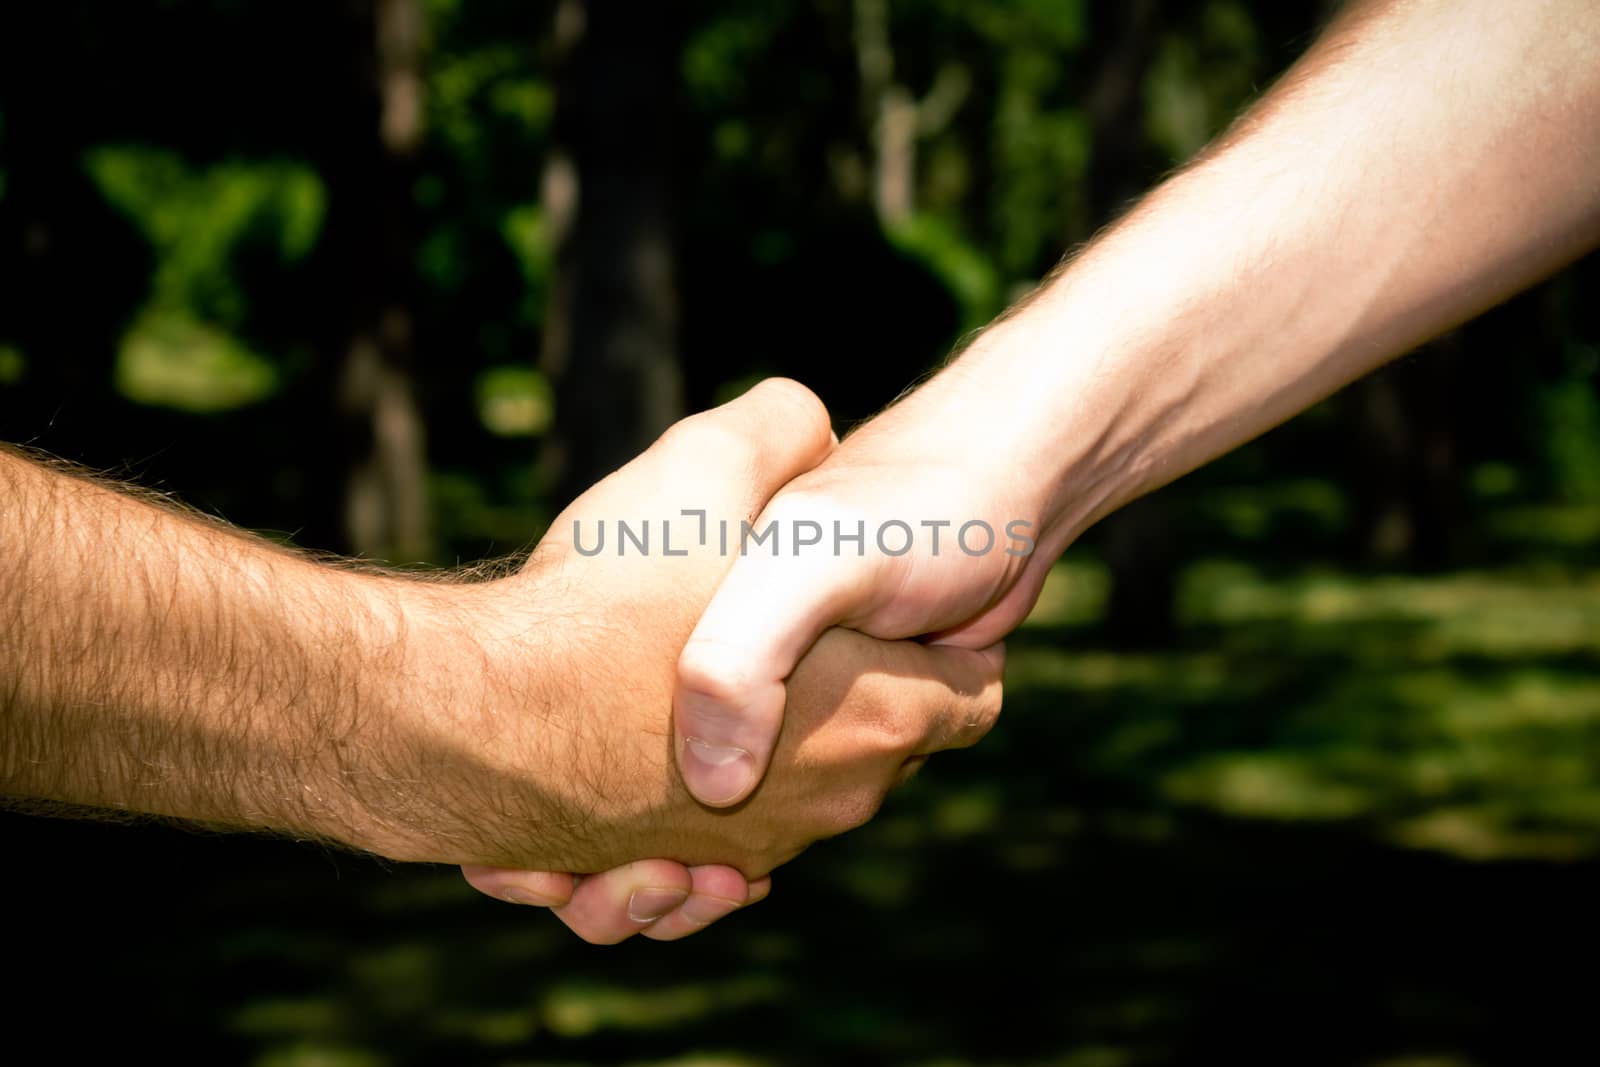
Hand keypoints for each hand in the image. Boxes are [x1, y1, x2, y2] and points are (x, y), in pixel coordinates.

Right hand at [379, 379, 1001, 939]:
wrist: (460, 723)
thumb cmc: (598, 606)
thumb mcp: (705, 471)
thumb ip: (778, 432)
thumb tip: (811, 420)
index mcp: (871, 714)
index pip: (971, 696)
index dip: (943, 642)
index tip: (886, 606)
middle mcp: (822, 803)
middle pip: (880, 753)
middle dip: (844, 698)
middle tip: (783, 636)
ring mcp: (743, 856)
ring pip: (785, 810)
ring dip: (760, 765)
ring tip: (707, 701)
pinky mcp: (663, 882)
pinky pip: (706, 869)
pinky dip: (691, 828)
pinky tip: (647, 755)